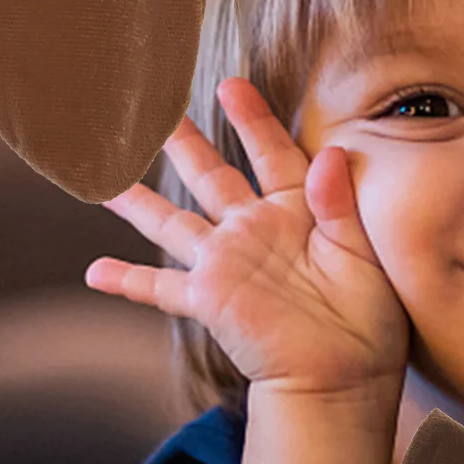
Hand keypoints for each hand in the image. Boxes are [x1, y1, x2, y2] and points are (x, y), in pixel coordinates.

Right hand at [84, 77, 409, 407]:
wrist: (346, 377)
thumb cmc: (368, 319)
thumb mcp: (364, 253)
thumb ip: (340, 204)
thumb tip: (332, 153)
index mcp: (297, 213)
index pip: (272, 153)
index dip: (252, 120)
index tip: (232, 86)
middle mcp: (255, 232)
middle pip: (212, 176)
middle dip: (185, 143)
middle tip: (157, 111)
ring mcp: (227, 264)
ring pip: (173, 222)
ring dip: (138, 200)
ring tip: (105, 176)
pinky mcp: (208, 299)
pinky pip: (160, 287)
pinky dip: (127, 281)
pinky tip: (94, 272)